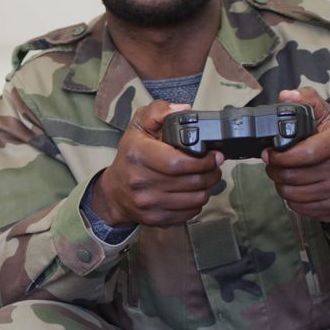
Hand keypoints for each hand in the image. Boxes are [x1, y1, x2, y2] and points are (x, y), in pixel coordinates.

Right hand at [94, 100, 223, 226]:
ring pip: (195, 199)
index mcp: (138, 154)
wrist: (114, 192)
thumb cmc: (131, 155)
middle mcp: (141, 181)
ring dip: (208, 188)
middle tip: (215, 165)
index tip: (214, 155)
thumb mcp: (139, 126)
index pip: (178, 162)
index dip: (203, 160)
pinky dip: (198, 203)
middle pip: (191, 181)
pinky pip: (189, 214)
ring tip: (207, 177)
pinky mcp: (156, 219)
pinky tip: (194, 192)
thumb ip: (159, 111)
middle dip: (211, 173)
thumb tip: (185, 110)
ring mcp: (148, 203)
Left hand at [262, 88, 329, 221]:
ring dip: (280, 185)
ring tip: (281, 175)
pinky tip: (294, 188)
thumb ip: (307, 100)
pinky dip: (291, 199)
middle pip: (295, 176)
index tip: (269, 153)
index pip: (305, 153)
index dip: (280, 155)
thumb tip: (286, 96)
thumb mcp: (328, 117)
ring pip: (294, 194)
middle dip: (275, 170)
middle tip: (271, 164)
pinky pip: (301, 208)